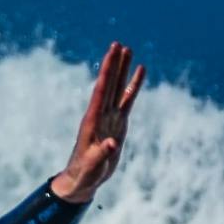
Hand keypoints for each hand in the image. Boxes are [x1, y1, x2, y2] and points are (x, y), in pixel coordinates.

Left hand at [50, 42, 144, 204]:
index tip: (112, 53)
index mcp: (92, 121)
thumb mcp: (92, 165)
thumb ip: (102, 153)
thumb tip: (112, 143)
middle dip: (113, 65)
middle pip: (109, 84)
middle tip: (118, 44)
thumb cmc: (84, 173)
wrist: (84, 180)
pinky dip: (133, 86)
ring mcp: (109, 117)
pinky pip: (127, 101)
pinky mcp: (118, 123)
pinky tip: (140, 71)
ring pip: (118, 89)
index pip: (101, 91)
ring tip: (128, 50)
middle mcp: (100, 114)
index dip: (107, 72)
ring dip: (123, 70)